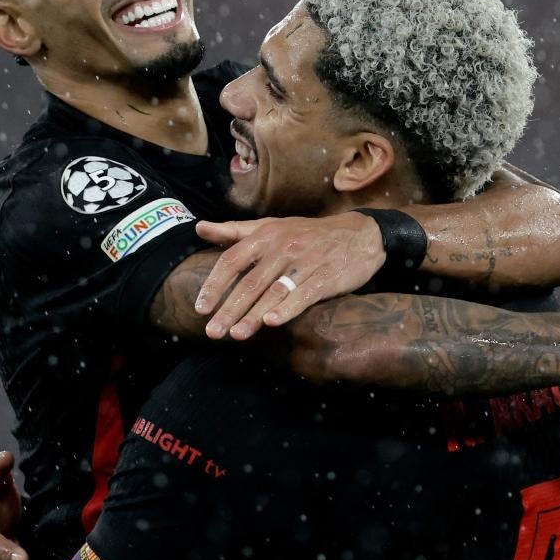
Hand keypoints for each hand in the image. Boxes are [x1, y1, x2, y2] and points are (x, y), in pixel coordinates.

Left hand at [193, 214, 386, 339]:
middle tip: (213, 332)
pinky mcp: (327, 277)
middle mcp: (283, 248)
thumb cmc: (308, 233)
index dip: (215, 285)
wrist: (360, 234)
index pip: (232, 260)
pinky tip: (272, 323)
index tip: (200, 308)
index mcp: (266, 235)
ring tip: (236, 335)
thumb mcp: (271, 225)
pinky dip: (287, 308)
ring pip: (274, 292)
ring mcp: (305, 262)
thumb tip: (199, 228)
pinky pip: (304, 295)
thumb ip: (235, 230)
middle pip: (250, 282)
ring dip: (254, 315)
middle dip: (229, 309)